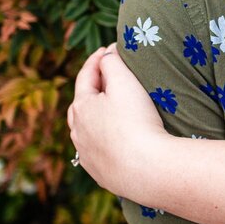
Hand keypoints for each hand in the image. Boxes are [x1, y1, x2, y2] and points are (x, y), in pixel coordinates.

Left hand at [67, 46, 169, 198]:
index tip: (107, 50)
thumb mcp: (125, 83)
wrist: (146, 169)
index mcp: (81, 107)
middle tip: (104, 80)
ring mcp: (87, 155)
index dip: (96, 60)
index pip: (85, 76)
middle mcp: (78, 132)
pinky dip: (103, 141)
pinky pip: (98, 152)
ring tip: (107, 112)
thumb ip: (113, 63)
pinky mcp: (100, 173)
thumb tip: (108, 53)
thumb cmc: (136, 122)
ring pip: (86, 131)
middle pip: (81, 105)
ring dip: (95, 118)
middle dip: (91, 90)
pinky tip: (113, 142)